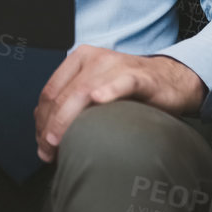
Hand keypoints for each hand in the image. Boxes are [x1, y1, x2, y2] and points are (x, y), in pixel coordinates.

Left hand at [33, 46, 205, 161]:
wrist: (170, 80)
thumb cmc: (128, 91)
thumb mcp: (94, 91)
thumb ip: (71, 106)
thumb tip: (45, 135)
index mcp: (79, 60)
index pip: (50, 91)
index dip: (41, 121)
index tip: (42, 145)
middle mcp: (94, 59)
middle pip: (63, 95)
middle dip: (51, 127)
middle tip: (48, 152)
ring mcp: (116, 65)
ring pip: (84, 92)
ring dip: (68, 120)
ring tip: (61, 141)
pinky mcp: (140, 77)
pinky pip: (122, 83)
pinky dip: (108, 91)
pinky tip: (99, 101)